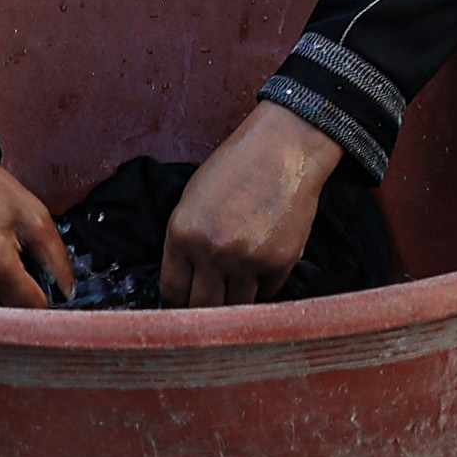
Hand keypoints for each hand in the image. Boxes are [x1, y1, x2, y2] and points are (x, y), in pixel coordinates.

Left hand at [161, 103, 343, 307]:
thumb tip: (184, 281)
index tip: (187, 301)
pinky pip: (267, 293)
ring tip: (239, 283)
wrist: (284, 149)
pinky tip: (262, 266)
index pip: (172, 291)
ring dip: (236, 300)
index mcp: (183, 233)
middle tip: (213, 301)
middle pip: (202, 307)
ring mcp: (247, 260)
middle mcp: (212, 251)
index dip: (179, 299)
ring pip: (236, 307)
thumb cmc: (236, 167)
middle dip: (205, 308)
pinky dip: (263, 287)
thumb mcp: (193, 199)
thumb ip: (185, 241)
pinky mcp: (279, 263)